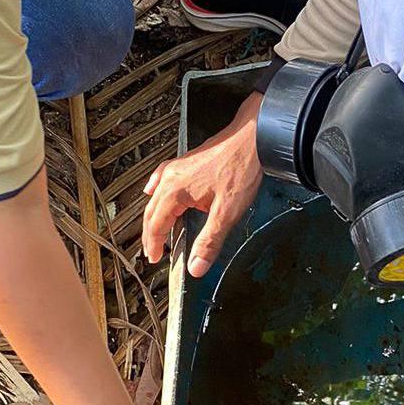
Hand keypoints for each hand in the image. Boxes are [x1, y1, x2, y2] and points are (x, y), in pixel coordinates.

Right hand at [142, 91, 263, 277]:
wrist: (253, 137)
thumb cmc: (240, 168)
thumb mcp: (226, 213)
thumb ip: (209, 242)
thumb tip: (196, 267)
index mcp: (174, 192)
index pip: (155, 225)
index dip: (154, 244)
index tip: (155, 258)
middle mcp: (170, 178)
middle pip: (151, 211)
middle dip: (150, 234)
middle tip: (153, 251)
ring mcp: (177, 167)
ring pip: (156, 196)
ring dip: (154, 215)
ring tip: (156, 231)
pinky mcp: (186, 161)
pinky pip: (162, 179)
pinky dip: (156, 190)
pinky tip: (154, 190)